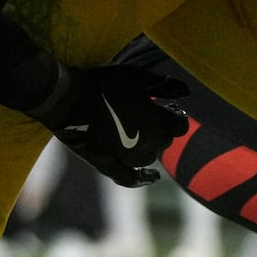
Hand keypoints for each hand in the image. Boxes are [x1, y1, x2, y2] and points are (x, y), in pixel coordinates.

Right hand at [31, 65, 189, 186]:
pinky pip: (129, 178)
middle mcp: (145, 145)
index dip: (177, 117)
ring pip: (149, 158)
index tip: (171, 108)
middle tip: (153, 115)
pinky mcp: (107, 164)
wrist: (69, 100)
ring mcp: (126, 158)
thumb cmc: (105, 84)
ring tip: (142, 132)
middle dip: (163, 129)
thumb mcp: (137, 77)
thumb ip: (164, 85)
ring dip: (150, 146)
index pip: (180, 127)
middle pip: (165, 142)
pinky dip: (142, 179)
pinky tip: (151, 178)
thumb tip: (187, 91)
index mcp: (156, 124)